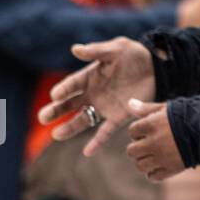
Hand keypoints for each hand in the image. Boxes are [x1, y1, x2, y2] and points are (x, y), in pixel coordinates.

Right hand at [39, 38, 155, 155]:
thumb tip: (75, 49)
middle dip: (56, 110)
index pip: (73, 84)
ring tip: (56, 135)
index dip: (64, 89)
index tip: (55, 95)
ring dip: (70, 128)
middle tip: (43, 117)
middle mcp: (93, 93)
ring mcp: (104, 107)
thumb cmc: (134, 55)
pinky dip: (97, 142)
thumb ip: (97, 51)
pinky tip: (88, 152)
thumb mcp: (117, 48)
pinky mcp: (118, 117)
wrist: (156, 67)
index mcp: (90, 76)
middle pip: (70, 104)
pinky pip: (105, 131)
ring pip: (83, 119)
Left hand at [126, 99, 185, 180]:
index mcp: (151, 125)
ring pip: (140, 165)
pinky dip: (154, 172)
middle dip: (138, 147)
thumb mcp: (167, 108)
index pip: (132, 131)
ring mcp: (161, 158)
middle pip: (131, 151)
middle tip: (150, 144)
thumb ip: (146, 108)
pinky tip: (161, 165)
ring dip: (144, 161)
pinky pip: (153, 176)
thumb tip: (129, 103)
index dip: (139, 130)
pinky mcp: (171, 169)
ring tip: (154, 155)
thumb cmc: (188, 116)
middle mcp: (153, 142)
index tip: (150, 129)